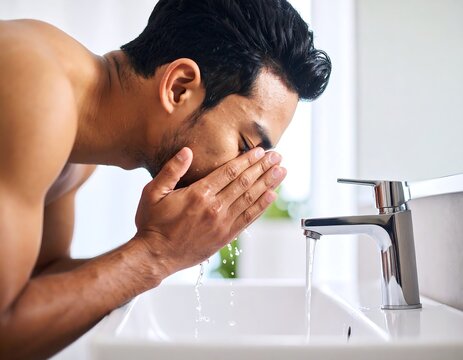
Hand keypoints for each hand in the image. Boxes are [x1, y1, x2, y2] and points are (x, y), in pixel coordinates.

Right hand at [133, 146, 285, 275]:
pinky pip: (248, 219)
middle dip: (263, 167)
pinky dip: (261, 206)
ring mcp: (222, 223)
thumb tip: (187, 151)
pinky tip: (272, 196)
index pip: (229, 172)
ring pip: (251, 199)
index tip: (260, 151)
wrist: (155, 256)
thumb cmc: (152, 224)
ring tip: (282, 172)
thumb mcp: (153, 192)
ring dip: (268, 184)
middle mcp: (214, 208)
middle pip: (245, 183)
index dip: (247, 160)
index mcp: (198, 194)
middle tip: (278, 156)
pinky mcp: (225, 237)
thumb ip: (171, 170)